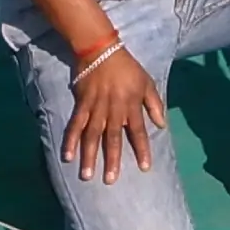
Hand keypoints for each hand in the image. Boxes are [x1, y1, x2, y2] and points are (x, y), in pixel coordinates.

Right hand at [60, 45, 167, 183]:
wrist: (100, 49)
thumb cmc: (127, 68)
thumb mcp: (147, 82)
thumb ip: (155, 104)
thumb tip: (162, 125)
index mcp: (132, 105)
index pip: (139, 131)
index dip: (142, 149)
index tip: (145, 168)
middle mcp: (114, 109)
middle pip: (113, 138)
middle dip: (112, 160)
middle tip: (110, 180)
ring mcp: (96, 108)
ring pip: (93, 135)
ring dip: (89, 156)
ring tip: (87, 175)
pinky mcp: (81, 104)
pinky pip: (75, 124)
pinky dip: (70, 140)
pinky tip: (67, 156)